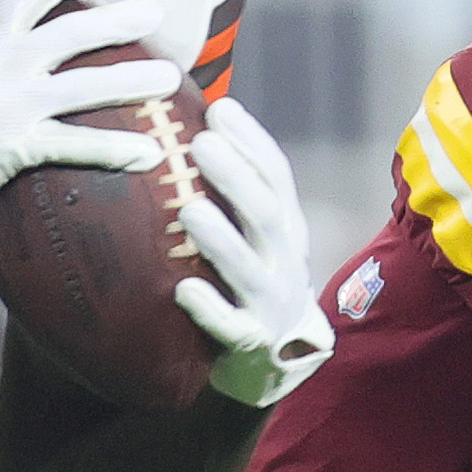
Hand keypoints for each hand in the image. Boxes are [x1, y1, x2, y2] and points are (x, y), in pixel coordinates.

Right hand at [0, 0, 179, 260]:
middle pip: (71, 32)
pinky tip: (151, 154)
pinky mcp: (17, 148)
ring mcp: (11, 105)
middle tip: (155, 12)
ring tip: (169, 78)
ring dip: (131, 81)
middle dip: (118, 20)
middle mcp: (1, 62)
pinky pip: (78, 146)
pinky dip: (116, 150)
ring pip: (84, 86)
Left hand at [173, 100, 334, 406]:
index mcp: (286, 230)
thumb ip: (232, 192)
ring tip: (189, 211)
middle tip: (201, 144)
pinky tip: (184, 290)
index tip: (220, 109)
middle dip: (236, 178)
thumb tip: (188, 126)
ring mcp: (271, 305)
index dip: (252, 142)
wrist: (275, 363)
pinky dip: (210, 309)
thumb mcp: (254, 236)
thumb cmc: (250, 283)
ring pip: (249, 271)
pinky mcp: (251, 345)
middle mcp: (285, 263)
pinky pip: (232, 329)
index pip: (277, 177)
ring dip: (221, 240)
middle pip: (267, 215)